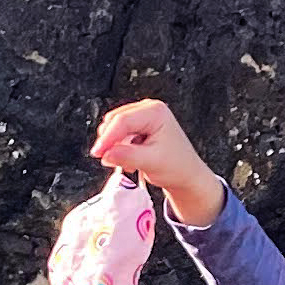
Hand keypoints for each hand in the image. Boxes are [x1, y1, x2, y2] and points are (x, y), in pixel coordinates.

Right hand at [91, 98, 223, 229]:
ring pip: (114, 127)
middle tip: (110, 160)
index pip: (122, 120)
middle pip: (115, 120)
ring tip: (128, 161)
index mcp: (155, 112)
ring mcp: (143, 116)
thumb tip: (106, 153)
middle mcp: (149, 109)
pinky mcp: (138, 126)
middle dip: (110, 141)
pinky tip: (129, 158)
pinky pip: (118, 133)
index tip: (97, 152)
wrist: (187, 175)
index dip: (107, 138)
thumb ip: (127, 156)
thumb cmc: (178, 166)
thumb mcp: (151, 162)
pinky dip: (118, 146)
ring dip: (114, 145)